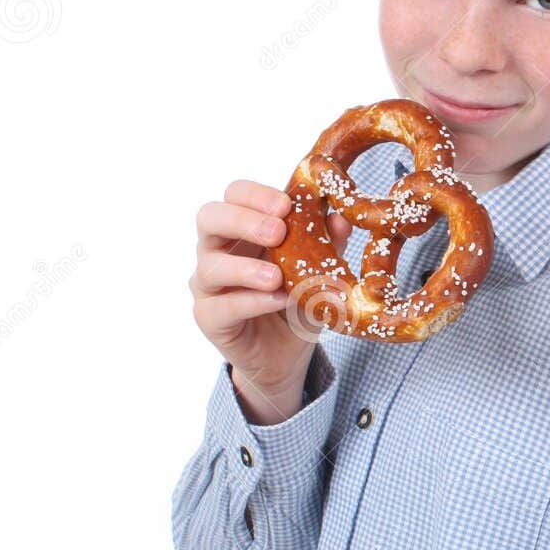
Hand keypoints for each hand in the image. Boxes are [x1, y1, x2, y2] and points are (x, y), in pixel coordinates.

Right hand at [190, 181, 351, 416]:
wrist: (286, 354)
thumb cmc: (295, 302)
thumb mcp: (318, 271)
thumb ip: (328, 243)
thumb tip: (342, 217)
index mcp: (241, 229)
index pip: (234, 195)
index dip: (255, 195)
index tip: (286, 205)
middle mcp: (217, 250)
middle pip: (209, 218)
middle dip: (243, 221)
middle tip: (277, 231)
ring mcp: (207, 284)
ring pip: (210, 266)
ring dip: (246, 268)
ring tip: (276, 276)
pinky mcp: (209, 317)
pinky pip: (223, 306)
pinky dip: (252, 301)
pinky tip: (277, 299)